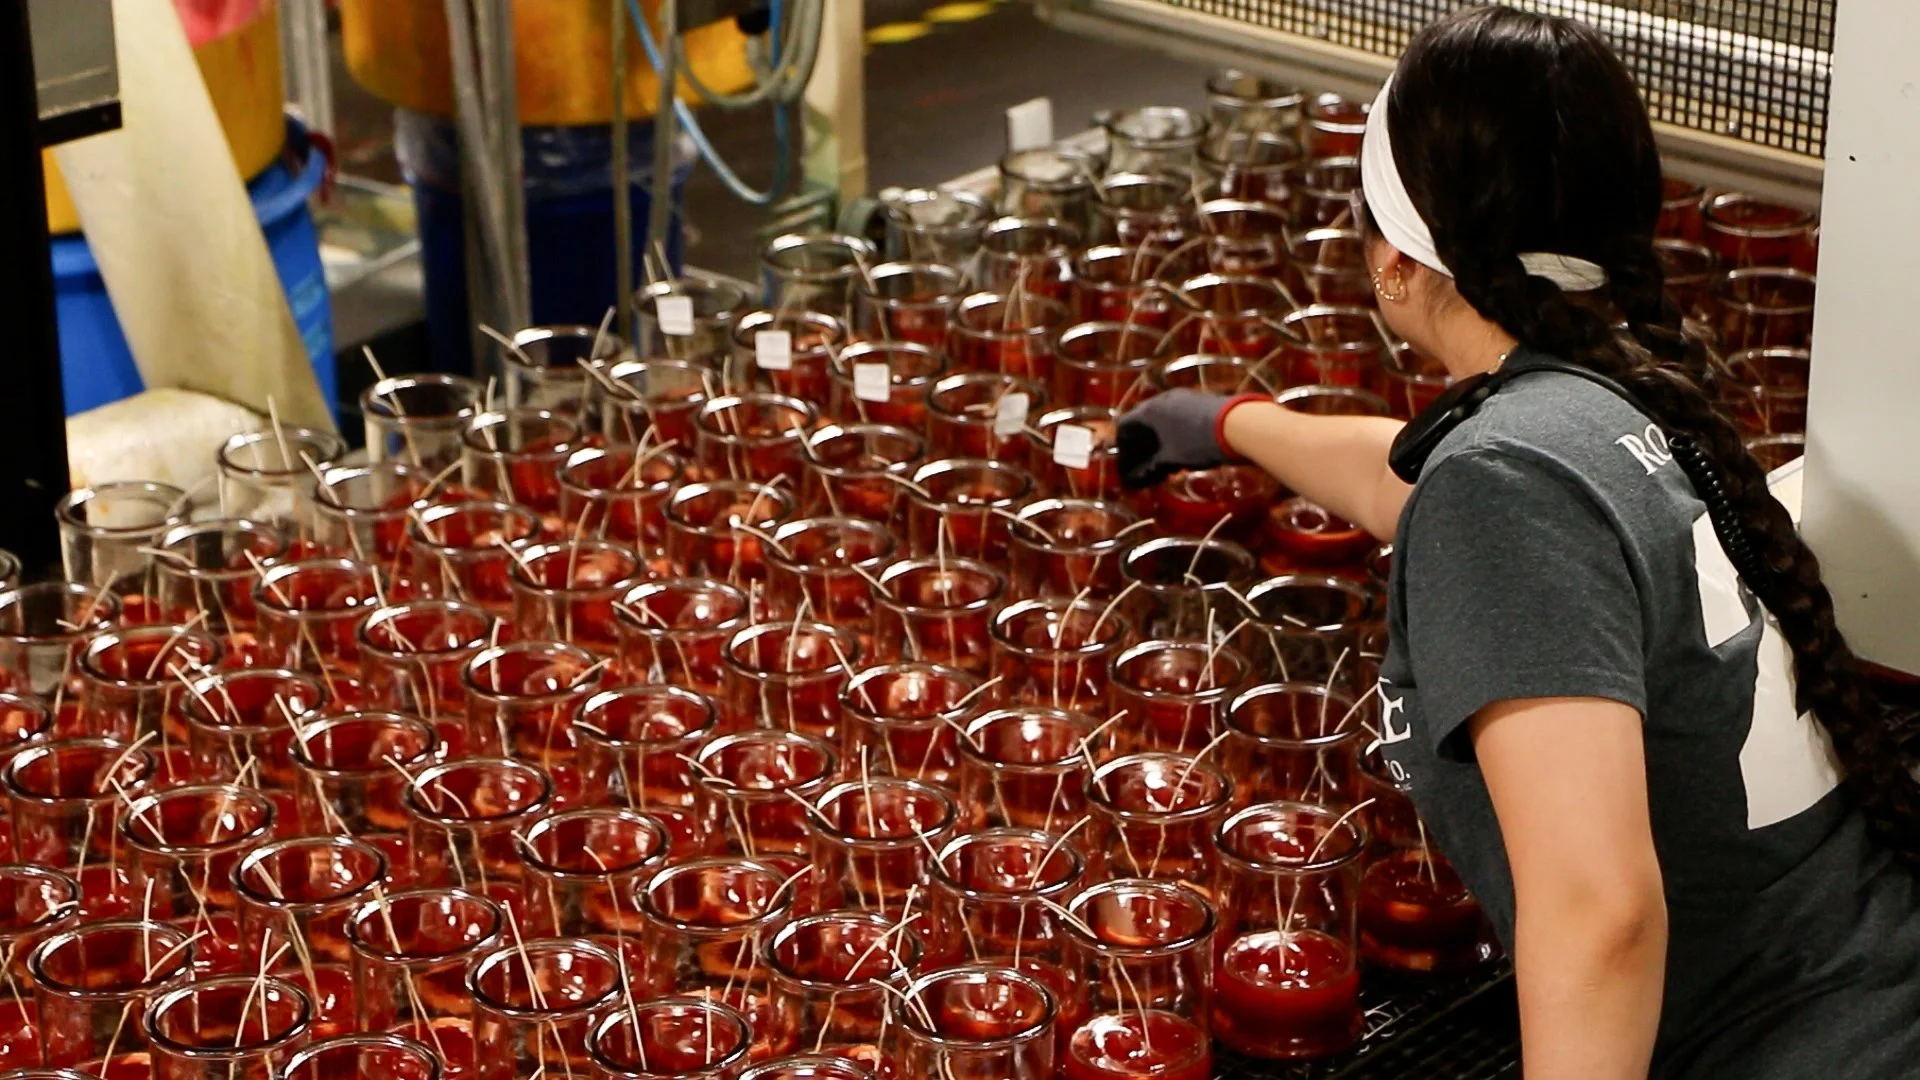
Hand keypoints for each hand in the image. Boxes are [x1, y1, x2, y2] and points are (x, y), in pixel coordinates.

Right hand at [1115, 389, 1233, 488]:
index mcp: (1150, 410)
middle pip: (1143, 423)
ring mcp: (1184, 398)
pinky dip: (1173, 436)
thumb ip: (1151, 467)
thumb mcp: (1172, 458)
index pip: (1124, 426)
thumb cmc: (1198, 442)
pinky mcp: (1200, 402)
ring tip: (1165, 465)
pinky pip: (1178, 419)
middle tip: (1144, 467)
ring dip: (1159, 443)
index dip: (1122, 448)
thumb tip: (1134, 479)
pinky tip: (1183, 454)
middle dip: (1142, 447)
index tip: (1126, 466)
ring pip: (1162, 422)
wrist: (1240, 425)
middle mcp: (1164, 399)